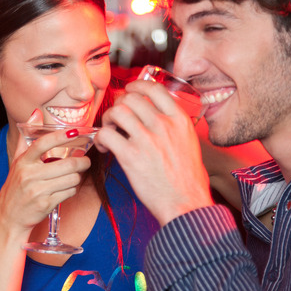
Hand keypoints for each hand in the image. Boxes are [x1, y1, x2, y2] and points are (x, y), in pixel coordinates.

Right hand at [0, 111, 90, 234]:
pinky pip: (69, 192)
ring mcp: (37, 191)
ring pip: (71, 179)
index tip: (75, 132)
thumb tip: (36, 113)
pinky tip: (66, 188)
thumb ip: (27, 138)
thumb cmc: (15, 187)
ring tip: (73, 176)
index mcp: (23, 162)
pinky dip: (72, 189)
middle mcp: (29, 175)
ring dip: (76, 178)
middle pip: (66, 164)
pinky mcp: (46, 204)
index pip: (43, 144)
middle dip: (81, 162)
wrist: (9, 217)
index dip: (60, 137)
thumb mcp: (17, 162)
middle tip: (85, 160)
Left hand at [94, 80, 212, 224]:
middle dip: (119, 105)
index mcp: (179, 120)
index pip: (154, 88)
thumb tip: (154, 116)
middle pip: (131, 98)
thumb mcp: (189, 143)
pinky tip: (106, 149)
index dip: (136, 86)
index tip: (129, 91)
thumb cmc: (188, 180)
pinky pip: (106, 134)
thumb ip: (173, 126)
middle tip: (116, 118)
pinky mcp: (131, 156)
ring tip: (110, 132)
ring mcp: (147, 139)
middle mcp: (163, 125)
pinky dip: (101, 138)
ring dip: (108, 119)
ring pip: (117, 111)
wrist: (187, 204)